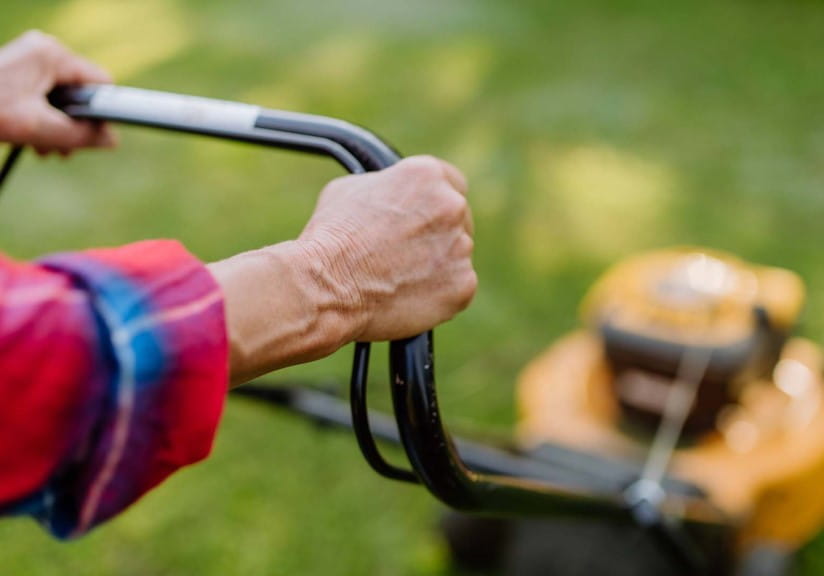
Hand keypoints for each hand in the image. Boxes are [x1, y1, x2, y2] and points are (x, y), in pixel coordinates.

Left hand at [0, 30, 115, 154]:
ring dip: (59, 128)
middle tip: (62, 151)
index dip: (101, 114)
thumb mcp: (41, 129)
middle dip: (75, 126)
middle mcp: (44, 51)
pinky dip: (44, 119)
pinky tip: (34, 139)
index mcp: (53, 55)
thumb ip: (83, 136)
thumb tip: (114, 141)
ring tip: (44, 149)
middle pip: (81, 94)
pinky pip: (46, 97)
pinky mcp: (21, 72)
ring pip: (63, 99)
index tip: (91, 139)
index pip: (99, 83)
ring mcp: (31, 60)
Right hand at [299, 155, 476, 340]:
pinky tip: (408, 296)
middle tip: (409, 254)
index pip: (451, 183)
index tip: (426, 219)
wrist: (326, 286)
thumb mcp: (350, 190)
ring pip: (457, 256)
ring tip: (398, 278)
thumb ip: (386, 186)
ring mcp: (461, 247)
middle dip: (438, 235)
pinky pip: (458, 287)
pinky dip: (439, 294)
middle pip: (458, 220)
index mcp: (427, 175)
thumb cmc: (331, 238)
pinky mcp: (463, 285)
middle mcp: (451, 206)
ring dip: (437, 265)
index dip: (435, 203)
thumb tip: (392, 195)